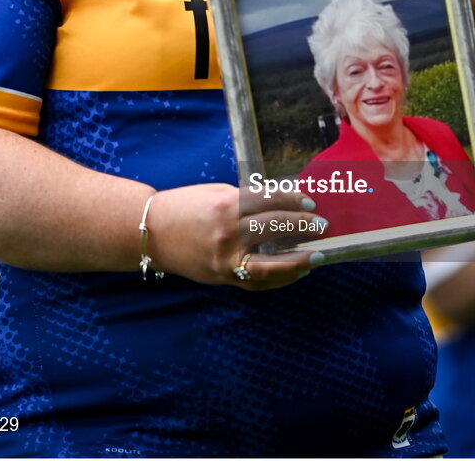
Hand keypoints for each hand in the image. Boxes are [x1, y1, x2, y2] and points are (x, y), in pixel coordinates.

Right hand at [146, 182, 326, 290]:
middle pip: (275, 227)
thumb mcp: (217, 193)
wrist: (152, 232)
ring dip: (299, 259)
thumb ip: (247, 200)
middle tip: (322, 225)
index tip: (311, 201)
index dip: (294, 200)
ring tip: (319, 254)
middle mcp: (227, 232)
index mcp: (226, 204)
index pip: (271, 200)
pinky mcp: (222, 276)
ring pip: (271, 262)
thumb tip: (283, 202)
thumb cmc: (186, 207)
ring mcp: (225, 258)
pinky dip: (280, 278)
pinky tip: (297, 271)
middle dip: (303, 225)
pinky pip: (257, 281)